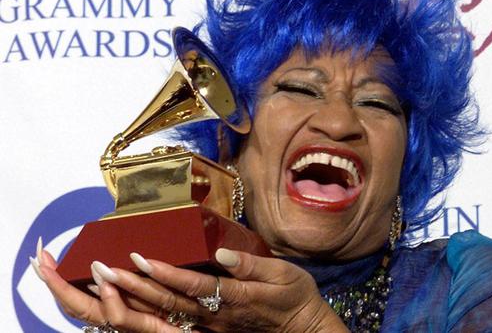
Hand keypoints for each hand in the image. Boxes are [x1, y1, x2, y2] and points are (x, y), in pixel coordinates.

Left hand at [30, 237, 347, 331]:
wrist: (302, 329)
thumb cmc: (295, 297)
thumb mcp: (283, 274)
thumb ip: (250, 265)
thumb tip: (221, 253)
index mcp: (234, 297)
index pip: (191, 285)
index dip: (164, 272)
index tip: (139, 257)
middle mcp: (216, 315)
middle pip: (168, 302)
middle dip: (134, 285)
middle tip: (104, 269)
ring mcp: (211, 326)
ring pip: (165, 316)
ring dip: (134, 300)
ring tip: (106, 284)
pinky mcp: (210, 330)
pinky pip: (172, 325)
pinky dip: (147, 316)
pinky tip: (128, 305)